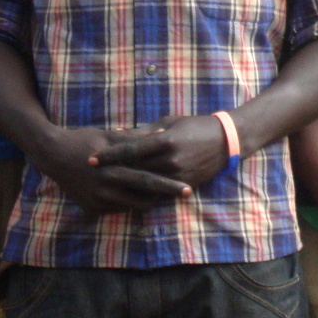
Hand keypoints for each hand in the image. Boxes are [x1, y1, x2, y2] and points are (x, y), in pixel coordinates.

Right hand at [33, 125, 191, 216]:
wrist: (52, 155)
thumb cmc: (83, 140)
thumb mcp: (108, 135)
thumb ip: (135, 139)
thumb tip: (161, 133)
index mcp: (112, 169)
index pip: (147, 180)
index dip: (168, 185)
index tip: (187, 187)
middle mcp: (105, 188)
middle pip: (143, 196)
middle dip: (165, 196)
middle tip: (186, 193)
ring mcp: (97, 200)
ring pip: (131, 206)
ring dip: (147, 200)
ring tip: (165, 193)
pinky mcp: (91, 208)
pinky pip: (117, 209)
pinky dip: (129, 202)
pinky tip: (139, 194)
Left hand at [92, 115, 228, 189]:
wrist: (226, 141)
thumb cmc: (195, 126)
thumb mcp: (169, 122)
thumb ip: (143, 130)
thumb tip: (116, 132)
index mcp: (164, 140)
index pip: (129, 149)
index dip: (108, 155)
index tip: (91, 159)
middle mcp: (169, 159)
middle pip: (132, 169)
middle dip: (111, 171)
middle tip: (91, 174)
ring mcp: (177, 174)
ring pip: (143, 184)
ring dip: (123, 186)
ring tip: (104, 187)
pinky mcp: (184, 184)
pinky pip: (158, 192)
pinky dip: (142, 193)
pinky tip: (128, 195)